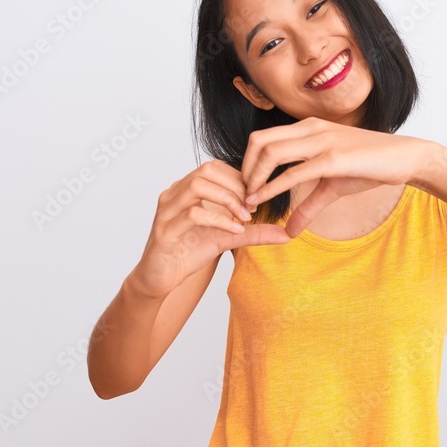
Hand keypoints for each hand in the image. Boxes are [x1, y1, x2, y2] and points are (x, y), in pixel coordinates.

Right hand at [135, 160, 290, 298]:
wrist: (160, 278)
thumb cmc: (189, 252)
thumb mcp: (227, 238)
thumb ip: (254, 232)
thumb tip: (286, 233)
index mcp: (186, 189)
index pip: (215, 167)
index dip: (239, 178)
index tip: (257, 196)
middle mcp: (174, 194)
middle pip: (207, 170)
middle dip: (235, 186)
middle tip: (252, 206)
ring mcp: (167, 210)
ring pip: (198, 187)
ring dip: (227, 200)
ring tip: (245, 217)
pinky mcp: (165, 230)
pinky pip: (192, 215)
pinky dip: (218, 220)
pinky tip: (234, 231)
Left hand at [240, 116, 425, 237]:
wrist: (404, 158)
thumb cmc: (369, 165)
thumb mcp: (332, 186)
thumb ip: (308, 206)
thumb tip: (290, 231)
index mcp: (308, 128)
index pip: (263, 138)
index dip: (247, 162)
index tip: (244, 188)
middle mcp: (310, 129)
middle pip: (259, 141)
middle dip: (244, 170)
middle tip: (242, 195)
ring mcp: (321, 141)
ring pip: (271, 153)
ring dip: (254, 179)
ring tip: (249, 201)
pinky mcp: (332, 158)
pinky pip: (293, 172)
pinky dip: (272, 188)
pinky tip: (262, 201)